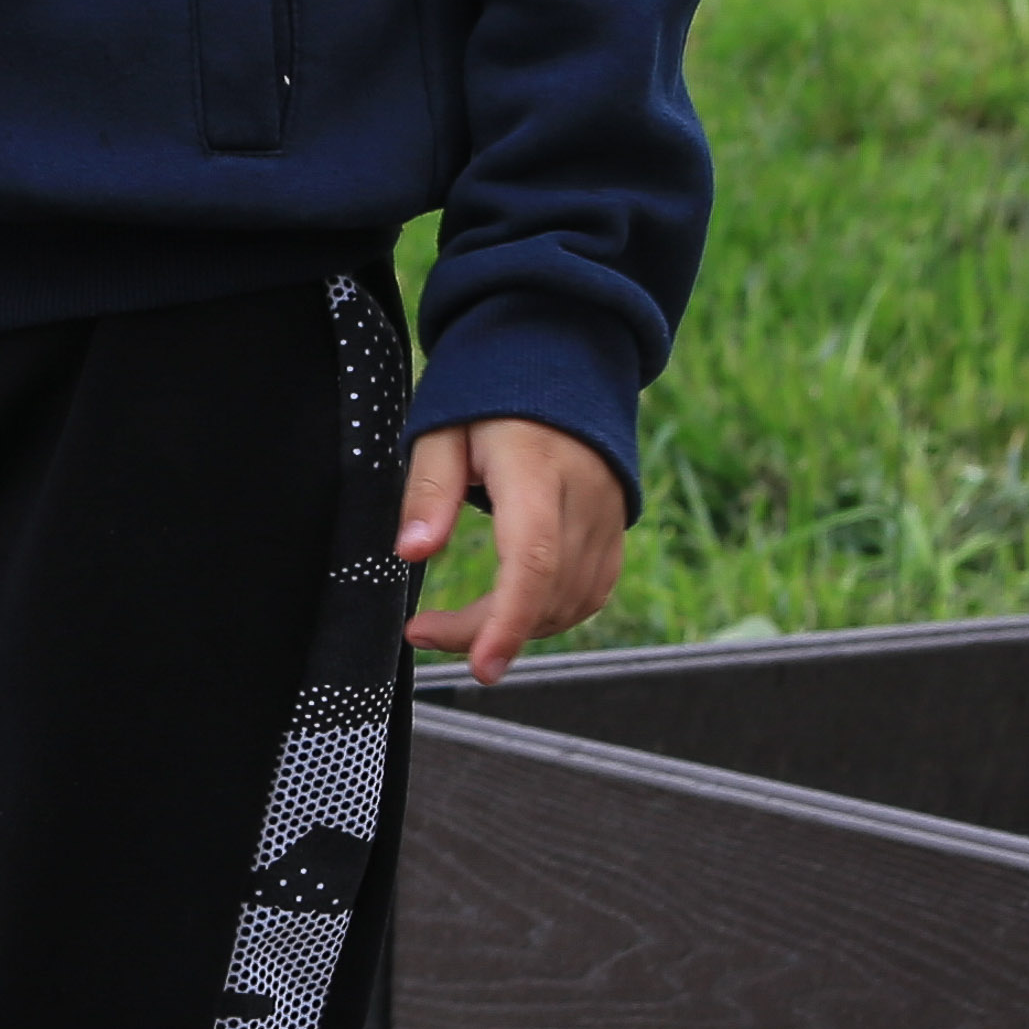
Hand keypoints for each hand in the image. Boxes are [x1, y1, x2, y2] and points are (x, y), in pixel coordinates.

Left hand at [398, 417, 627, 682]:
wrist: (558, 362)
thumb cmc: (489, 395)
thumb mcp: (441, 429)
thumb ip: (428, 491)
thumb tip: (412, 554)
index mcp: (534, 469)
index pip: (532, 559)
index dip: (508, 621)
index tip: (480, 666)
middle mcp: (584, 498)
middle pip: (547, 591)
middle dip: (488, 631)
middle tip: (424, 634)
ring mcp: (608, 515)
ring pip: (573, 601)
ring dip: (518, 628)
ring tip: (458, 626)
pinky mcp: (616, 527)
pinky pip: (591, 590)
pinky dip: (551, 613)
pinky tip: (508, 614)